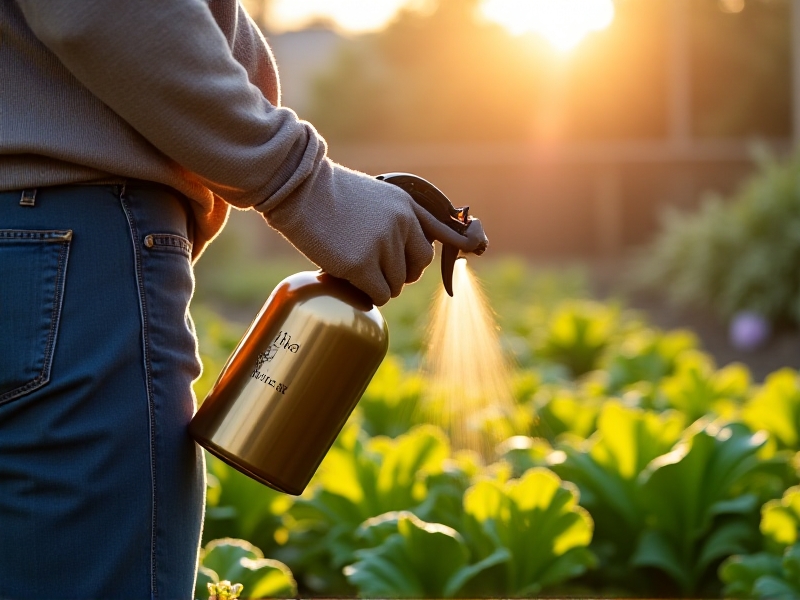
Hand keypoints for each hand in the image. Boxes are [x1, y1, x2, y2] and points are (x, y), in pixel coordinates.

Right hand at [263, 163, 437, 304]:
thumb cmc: (330, 194)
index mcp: (407, 207)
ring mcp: (382, 245)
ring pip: (396, 284)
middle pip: (418, 266)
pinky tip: (354, 285)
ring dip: (380, 284)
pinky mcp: (361, 265)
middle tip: (381, 272)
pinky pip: (380, 294)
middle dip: (403, 274)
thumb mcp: (377, 196)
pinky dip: (369, 295)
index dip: (435, 254)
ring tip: (359, 273)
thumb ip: (398, 219)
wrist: (299, 190)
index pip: (438, 238)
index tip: (438, 262)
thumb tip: (411, 252)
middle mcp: (401, 225)